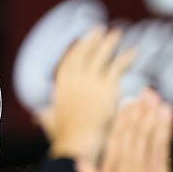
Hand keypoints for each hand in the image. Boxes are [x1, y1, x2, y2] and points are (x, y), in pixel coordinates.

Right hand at [39, 27, 137, 165]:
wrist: (77, 142)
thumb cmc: (64, 137)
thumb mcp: (50, 123)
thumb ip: (46, 116)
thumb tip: (38, 114)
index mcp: (60, 87)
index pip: (68, 62)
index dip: (75, 51)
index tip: (82, 41)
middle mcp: (73, 80)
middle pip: (83, 53)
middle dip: (91, 40)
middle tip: (100, 29)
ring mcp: (89, 82)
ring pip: (100, 56)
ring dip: (109, 43)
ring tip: (117, 33)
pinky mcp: (106, 87)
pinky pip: (117, 67)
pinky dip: (126, 58)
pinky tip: (134, 52)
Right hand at [78, 89, 172, 171]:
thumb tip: (80, 162)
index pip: (117, 138)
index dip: (123, 118)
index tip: (129, 102)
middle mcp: (124, 169)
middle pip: (133, 133)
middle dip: (139, 111)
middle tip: (146, 91)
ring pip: (147, 138)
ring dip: (152, 116)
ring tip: (158, 98)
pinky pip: (161, 150)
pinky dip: (163, 131)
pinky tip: (166, 117)